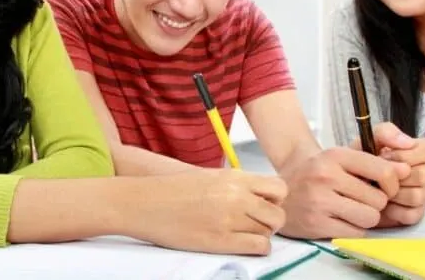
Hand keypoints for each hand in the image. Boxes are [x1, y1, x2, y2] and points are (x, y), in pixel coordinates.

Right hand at [130, 169, 286, 255]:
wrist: (145, 203)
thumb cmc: (172, 190)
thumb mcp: (209, 176)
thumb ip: (236, 184)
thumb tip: (258, 197)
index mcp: (233, 177)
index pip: (279, 188)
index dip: (275, 200)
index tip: (265, 204)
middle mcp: (236, 196)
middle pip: (277, 214)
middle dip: (271, 221)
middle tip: (256, 223)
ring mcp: (229, 219)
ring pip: (269, 232)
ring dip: (261, 235)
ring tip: (243, 233)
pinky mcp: (221, 240)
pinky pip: (258, 247)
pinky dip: (256, 248)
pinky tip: (242, 244)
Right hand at [278, 146, 409, 238]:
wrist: (279, 192)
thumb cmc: (315, 175)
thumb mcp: (338, 158)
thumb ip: (372, 162)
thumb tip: (406, 171)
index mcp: (334, 156)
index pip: (383, 171)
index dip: (391, 183)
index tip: (384, 187)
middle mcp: (326, 176)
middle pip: (378, 199)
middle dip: (375, 203)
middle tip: (360, 200)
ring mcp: (319, 201)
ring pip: (369, 218)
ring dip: (365, 218)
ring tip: (351, 211)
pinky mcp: (316, 224)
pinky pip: (355, 233)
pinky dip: (352, 229)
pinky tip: (338, 220)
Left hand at [362, 123, 424, 226]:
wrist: (343, 190)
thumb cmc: (357, 164)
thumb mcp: (366, 142)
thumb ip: (384, 132)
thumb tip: (408, 141)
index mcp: (413, 153)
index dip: (413, 153)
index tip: (389, 155)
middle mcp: (421, 172)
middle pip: (424, 173)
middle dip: (395, 174)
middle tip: (376, 175)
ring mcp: (419, 194)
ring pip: (417, 195)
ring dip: (392, 193)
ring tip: (376, 190)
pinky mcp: (413, 214)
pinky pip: (411, 214)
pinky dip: (392, 210)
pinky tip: (381, 205)